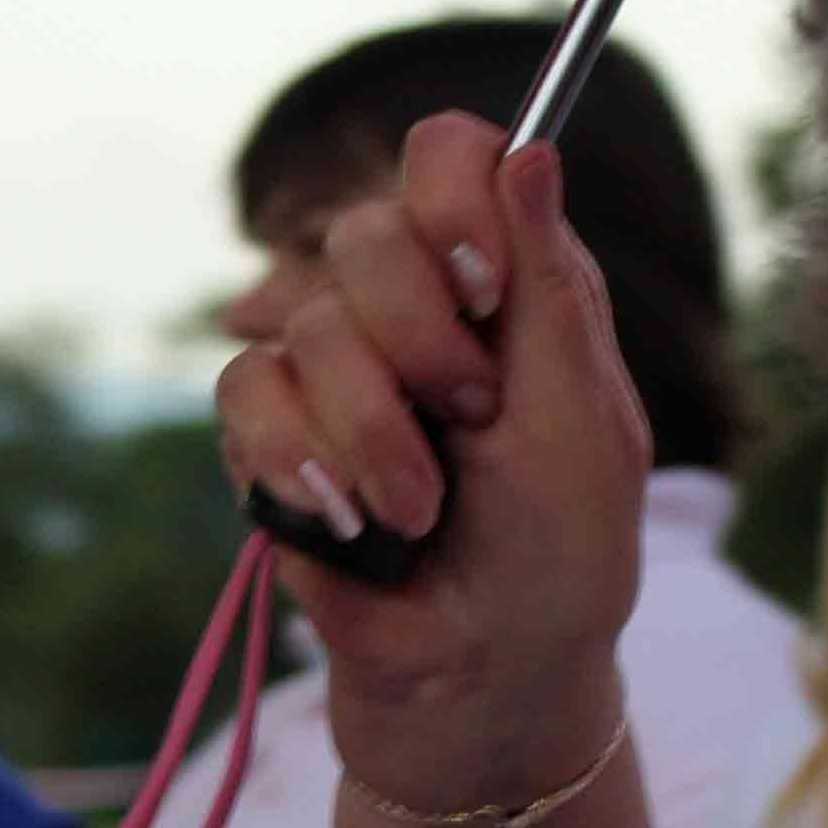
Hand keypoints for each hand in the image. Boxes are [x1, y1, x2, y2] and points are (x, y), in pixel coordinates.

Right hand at [216, 118, 655, 808]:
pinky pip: (244, 394)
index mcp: (501, 283)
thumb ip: (549, 284)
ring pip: (301, 322)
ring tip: (413, 510)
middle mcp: (410, 309)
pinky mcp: (266, 438)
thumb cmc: (560, 560)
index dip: (451, 197)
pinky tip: (343, 521)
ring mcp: (329, 369)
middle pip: (363, 229)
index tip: (485, 284)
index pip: (448, 158)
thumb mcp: (584, 421)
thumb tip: (532, 144)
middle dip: (417, 336)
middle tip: (468, 418)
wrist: (479, 683)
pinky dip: (296, 459)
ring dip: (367, 429)